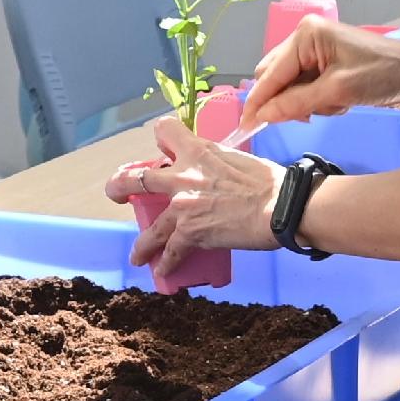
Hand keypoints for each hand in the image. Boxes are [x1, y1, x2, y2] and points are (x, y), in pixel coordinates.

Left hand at [101, 116, 281, 276]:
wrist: (281, 208)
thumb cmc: (271, 182)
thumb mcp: (238, 158)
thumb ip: (218, 161)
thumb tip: (216, 169)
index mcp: (197, 151)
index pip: (165, 130)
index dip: (161, 138)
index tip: (163, 149)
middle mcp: (183, 176)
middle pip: (136, 178)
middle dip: (121, 186)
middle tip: (118, 194)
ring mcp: (183, 206)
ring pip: (150, 228)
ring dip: (142, 244)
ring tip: (137, 254)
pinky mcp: (191, 232)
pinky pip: (171, 251)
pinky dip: (166, 263)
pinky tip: (162, 270)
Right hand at [240, 17, 399, 127]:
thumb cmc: (385, 75)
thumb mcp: (339, 92)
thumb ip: (296, 104)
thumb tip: (262, 116)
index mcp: (305, 36)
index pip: (270, 75)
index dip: (258, 103)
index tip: (245, 128)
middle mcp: (304, 38)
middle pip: (275, 79)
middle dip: (288, 102)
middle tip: (310, 116)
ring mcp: (315, 49)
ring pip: (290, 86)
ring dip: (307, 103)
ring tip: (337, 105)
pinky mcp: (326, 61)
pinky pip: (306, 87)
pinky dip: (318, 100)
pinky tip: (341, 102)